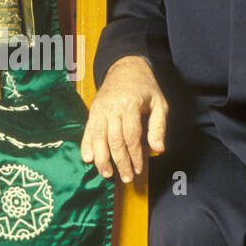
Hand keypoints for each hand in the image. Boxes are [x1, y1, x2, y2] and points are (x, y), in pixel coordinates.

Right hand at [80, 55, 167, 181]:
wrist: (125, 68)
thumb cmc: (144, 87)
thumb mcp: (159, 103)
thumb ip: (159, 127)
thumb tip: (158, 149)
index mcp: (130, 105)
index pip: (132, 137)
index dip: (135, 156)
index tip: (139, 170)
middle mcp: (112, 108)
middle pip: (114, 140)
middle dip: (120, 162)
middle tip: (126, 178)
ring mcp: (100, 110)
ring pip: (98, 138)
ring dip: (101, 158)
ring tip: (106, 173)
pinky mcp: (92, 112)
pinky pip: (88, 131)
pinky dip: (86, 145)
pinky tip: (87, 158)